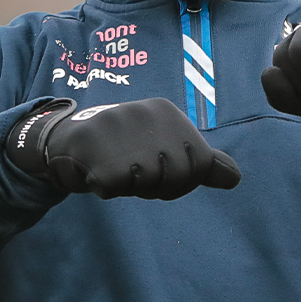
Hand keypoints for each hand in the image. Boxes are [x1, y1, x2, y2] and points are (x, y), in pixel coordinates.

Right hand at [3, 97, 241, 200]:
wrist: (65, 141)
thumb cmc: (123, 147)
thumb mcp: (162, 147)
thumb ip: (199, 161)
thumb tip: (235, 178)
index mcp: (167, 112)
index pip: (200, 163)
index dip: (182, 181)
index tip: (159, 172)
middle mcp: (147, 115)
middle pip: (179, 176)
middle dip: (159, 187)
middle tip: (134, 173)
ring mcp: (122, 131)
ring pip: (150, 183)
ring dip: (132, 187)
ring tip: (115, 167)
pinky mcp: (98, 151)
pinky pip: (117, 188)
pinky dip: (107, 188)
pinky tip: (97, 171)